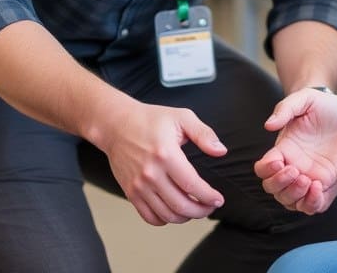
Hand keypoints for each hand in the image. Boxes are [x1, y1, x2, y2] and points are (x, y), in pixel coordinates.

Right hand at [93, 99, 227, 225]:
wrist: (116, 125)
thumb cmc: (150, 120)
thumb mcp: (182, 118)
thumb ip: (204, 134)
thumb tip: (220, 151)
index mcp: (166, 154)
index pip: (192, 185)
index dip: (208, 197)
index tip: (218, 199)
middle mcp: (151, 173)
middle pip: (180, 205)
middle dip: (201, 211)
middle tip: (210, 207)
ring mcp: (139, 185)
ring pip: (166, 214)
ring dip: (185, 217)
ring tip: (195, 210)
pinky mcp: (130, 192)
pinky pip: (149, 216)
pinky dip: (165, 219)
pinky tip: (174, 211)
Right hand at [255, 88, 336, 213]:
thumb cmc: (329, 107)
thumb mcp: (305, 99)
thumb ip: (285, 108)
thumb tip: (268, 125)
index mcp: (283, 148)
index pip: (263, 169)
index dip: (266, 170)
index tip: (278, 162)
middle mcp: (293, 165)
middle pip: (272, 188)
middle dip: (280, 184)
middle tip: (296, 171)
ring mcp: (308, 176)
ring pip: (290, 201)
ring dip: (295, 196)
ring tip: (310, 182)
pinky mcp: (325, 184)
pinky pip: (313, 205)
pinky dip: (312, 203)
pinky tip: (319, 188)